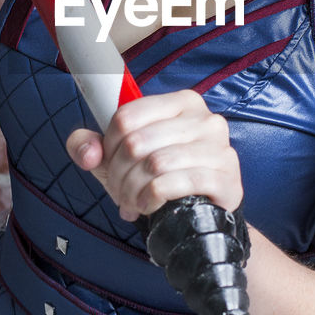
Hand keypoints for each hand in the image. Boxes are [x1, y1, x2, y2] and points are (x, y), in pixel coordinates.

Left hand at [66, 89, 242, 220]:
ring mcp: (220, 147)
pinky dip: (153, 198)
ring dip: (133, 190)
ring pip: (155, 164)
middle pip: (137, 142)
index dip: (108, 146)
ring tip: (133, 203)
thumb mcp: (119, 157)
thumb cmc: (162, 178)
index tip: (109, 165)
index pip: (126, 117)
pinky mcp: (226, 177)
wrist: (204, 211)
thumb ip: (90, 145)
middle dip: (119, 175)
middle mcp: (205, 119)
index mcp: (181, 103)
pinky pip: (177, 183)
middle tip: (120, 194)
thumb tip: (87, 153)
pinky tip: (150, 207)